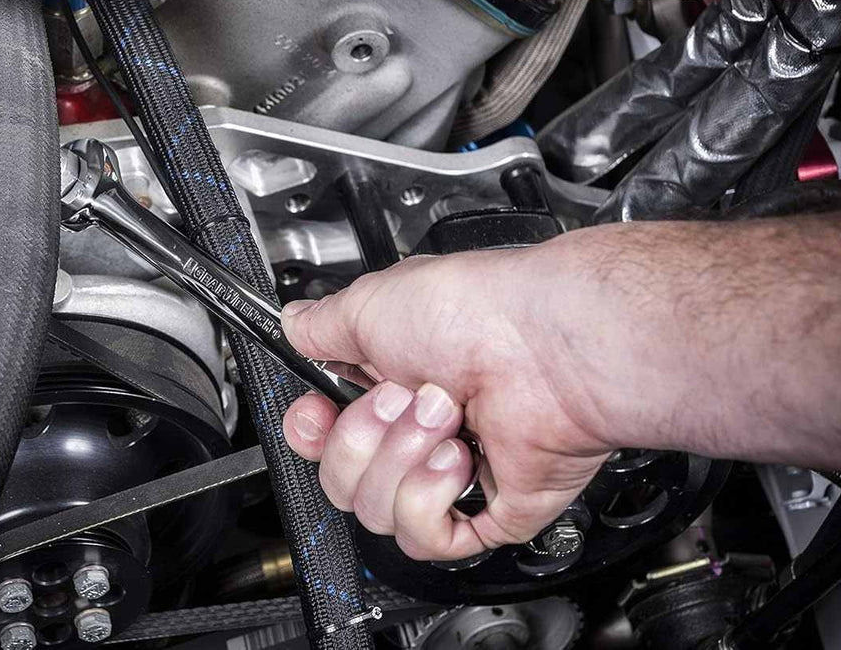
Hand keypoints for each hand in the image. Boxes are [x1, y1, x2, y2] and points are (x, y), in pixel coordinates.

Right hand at [279, 251, 614, 560]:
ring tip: (446, 418)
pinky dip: (430, 499)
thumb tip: (295, 325)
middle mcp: (416, 428)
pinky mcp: (486, 508)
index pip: (323, 435)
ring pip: (375, 511)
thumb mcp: (372, 302)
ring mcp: (449, 469)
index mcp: (388, 379)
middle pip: (340, 479)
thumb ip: (322, 325)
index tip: (316, 416)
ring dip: (402, 460)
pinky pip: (426, 538)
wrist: (545, 348)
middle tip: (404, 397)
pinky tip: (458, 459)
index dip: (311, 434)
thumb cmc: (476, 312)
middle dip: (364, 439)